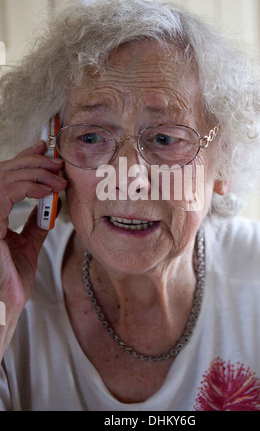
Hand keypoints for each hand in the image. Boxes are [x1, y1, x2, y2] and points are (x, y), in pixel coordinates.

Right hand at [0, 141, 66, 354]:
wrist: (5, 305)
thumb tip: (50, 206)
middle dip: (32, 161)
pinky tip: (48, 191)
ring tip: (58, 178)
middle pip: (4, 172)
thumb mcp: (27, 245)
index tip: (45, 152)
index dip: (23, 160)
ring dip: (35, 173)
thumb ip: (35, 224)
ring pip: (5, 177)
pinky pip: (6, 192)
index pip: (5, 178)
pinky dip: (29, 186)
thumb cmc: (12, 281)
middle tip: (56, 161)